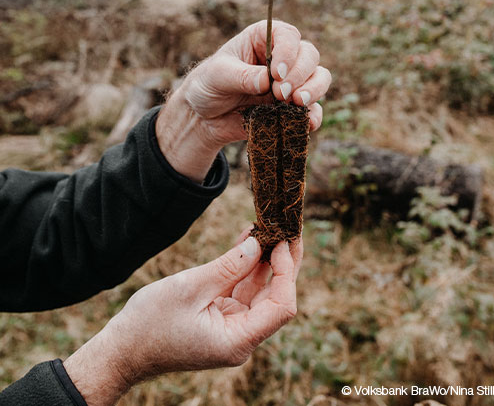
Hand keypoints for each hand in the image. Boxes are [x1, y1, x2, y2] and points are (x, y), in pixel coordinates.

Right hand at [63, 233, 302, 405]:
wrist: (120, 351)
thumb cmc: (149, 324)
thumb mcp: (190, 288)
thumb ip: (228, 267)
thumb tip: (258, 245)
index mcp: (238, 341)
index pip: (281, 306)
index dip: (287, 273)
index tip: (281, 244)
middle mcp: (241, 337)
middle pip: (276, 297)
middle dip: (283, 263)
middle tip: (288, 230)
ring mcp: (232, 329)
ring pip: (260, 292)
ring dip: (264, 261)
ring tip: (269, 228)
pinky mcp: (221, 319)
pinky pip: (241, 291)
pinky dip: (245, 268)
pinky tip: (249, 241)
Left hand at [156, 20, 332, 179]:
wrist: (205, 117)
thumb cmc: (209, 85)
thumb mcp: (217, 76)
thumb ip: (241, 76)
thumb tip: (266, 80)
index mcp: (264, 39)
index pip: (288, 35)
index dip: (288, 51)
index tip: (276, 73)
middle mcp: (283, 56)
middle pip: (309, 55)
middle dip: (300, 74)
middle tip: (280, 92)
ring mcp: (293, 82)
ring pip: (320, 77)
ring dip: (314, 89)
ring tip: (297, 103)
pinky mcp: (295, 107)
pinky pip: (315, 109)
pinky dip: (314, 116)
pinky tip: (306, 123)